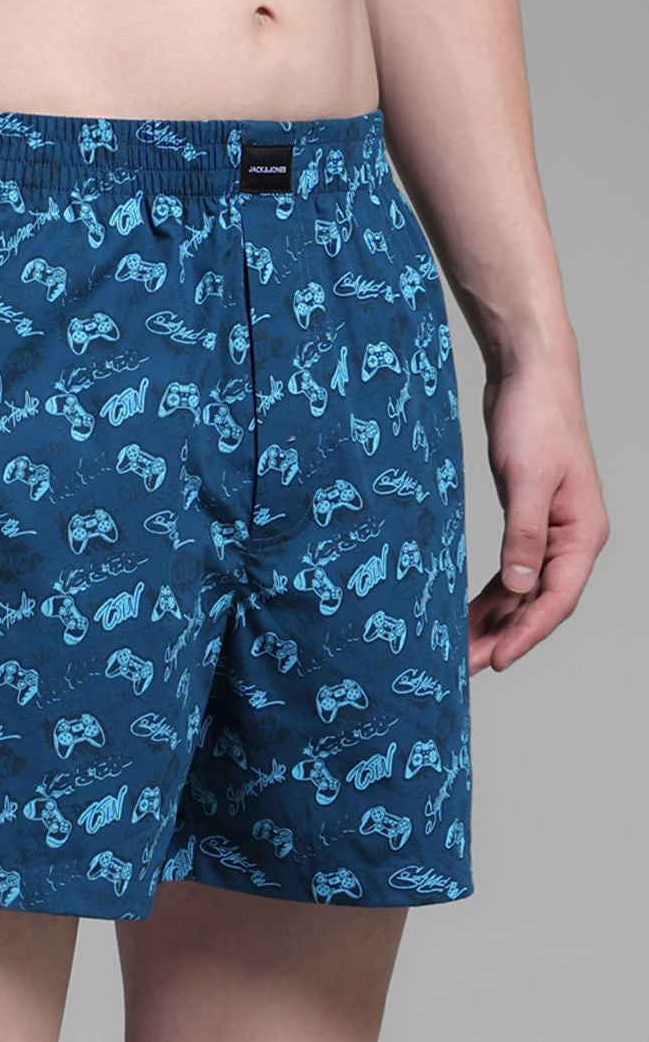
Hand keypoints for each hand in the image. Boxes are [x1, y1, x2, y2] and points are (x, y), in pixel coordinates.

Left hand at [468, 357, 608, 673]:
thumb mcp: (527, 477)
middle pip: (537, 602)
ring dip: (493, 620)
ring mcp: (549, 531)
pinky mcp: (525, 520)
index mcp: (582, 533)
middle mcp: (570, 539)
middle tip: (464, 666)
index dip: (527, 633)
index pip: (557, 599)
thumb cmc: (535, 418)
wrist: (528, 376)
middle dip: (502, 636)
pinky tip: (464, 612)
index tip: (496, 660)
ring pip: (521, 591)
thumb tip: (518, 586)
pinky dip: (489, 594)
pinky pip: (509, 570)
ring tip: (458, 649)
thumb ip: (524, 533)